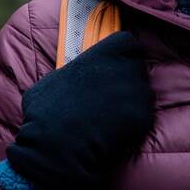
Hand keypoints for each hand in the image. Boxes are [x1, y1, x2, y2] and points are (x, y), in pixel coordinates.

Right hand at [5, 31, 155, 189]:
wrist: (57, 148)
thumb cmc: (45, 115)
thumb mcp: (50, 82)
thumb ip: (72, 72)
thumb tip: (73, 75)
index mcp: (100, 54)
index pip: (126, 41)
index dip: (126, 52)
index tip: (121, 62)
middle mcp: (122, 67)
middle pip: (136, 67)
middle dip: (128, 80)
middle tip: (113, 98)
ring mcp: (135, 91)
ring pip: (143, 92)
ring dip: (132, 102)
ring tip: (112, 119)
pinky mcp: (143, 115)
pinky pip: (144, 116)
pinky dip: (134, 124)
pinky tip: (115, 133)